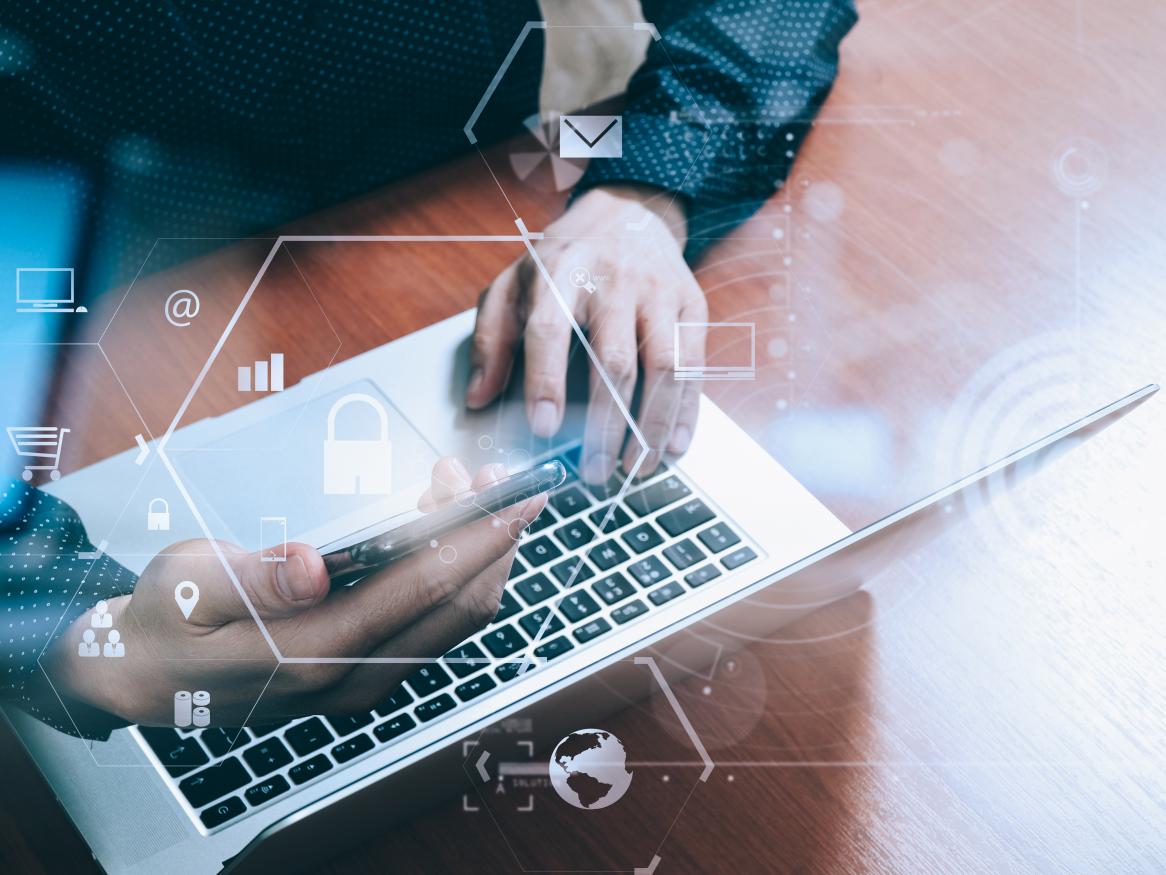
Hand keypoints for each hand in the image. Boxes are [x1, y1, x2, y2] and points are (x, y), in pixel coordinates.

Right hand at [47, 459, 543, 726]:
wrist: (145, 678)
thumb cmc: (166, 620)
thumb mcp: (187, 586)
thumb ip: (252, 578)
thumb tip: (314, 565)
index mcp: (314, 655)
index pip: (422, 591)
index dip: (478, 539)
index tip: (517, 496)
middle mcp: (355, 678)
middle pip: (459, 606)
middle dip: (491, 536)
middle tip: (495, 474)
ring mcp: (366, 681)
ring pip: (455, 617)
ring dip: (477, 551)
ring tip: (465, 485)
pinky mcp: (367, 672)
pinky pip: (434, 622)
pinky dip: (455, 571)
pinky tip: (442, 526)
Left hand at [466, 184, 706, 483]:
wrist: (630, 212)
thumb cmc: (564, 258)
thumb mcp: (513, 284)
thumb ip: (491, 339)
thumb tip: (477, 397)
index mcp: (559, 272)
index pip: (549, 329)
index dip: (545, 381)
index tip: (544, 428)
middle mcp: (613, 281)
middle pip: (613, 360)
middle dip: (604, 425)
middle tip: (593, 471)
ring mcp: (658, 293)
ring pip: (663, 368)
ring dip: (651, 427)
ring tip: (634, 468)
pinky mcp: (691, 306)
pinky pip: (694, 366)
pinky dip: (685, 412)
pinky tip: (673, 445)